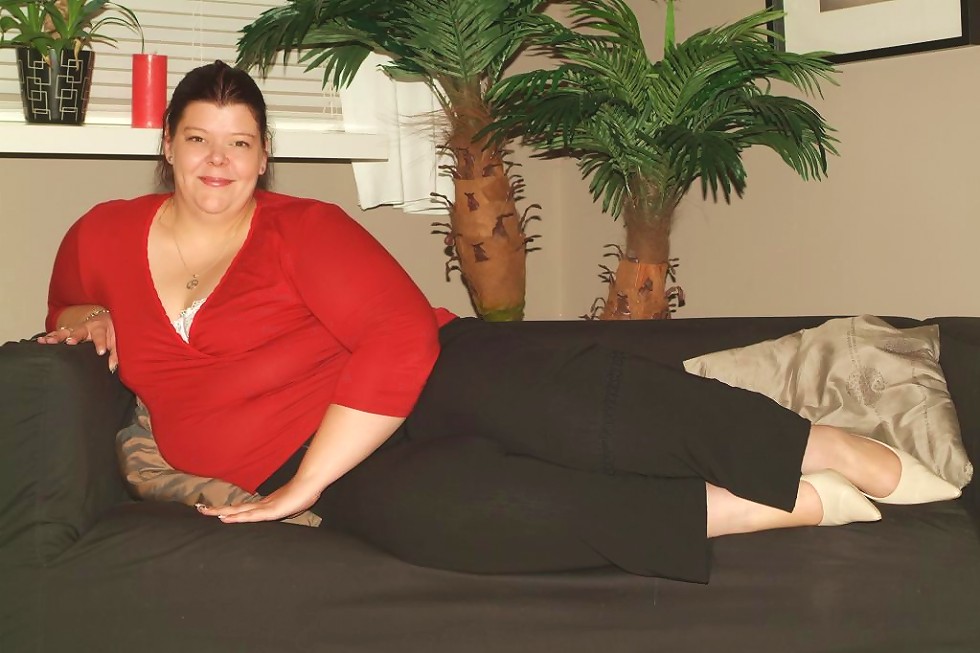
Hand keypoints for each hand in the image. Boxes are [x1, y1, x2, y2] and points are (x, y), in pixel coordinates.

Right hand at [37, 308, 117, 372]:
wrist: (104, 318)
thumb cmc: (112, 331)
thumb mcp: (117, 341)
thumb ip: (115, 354)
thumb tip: (112, 367)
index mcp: (101, 327)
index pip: (101, 336)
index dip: (101, 343)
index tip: (101, 352)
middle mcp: (87, 327)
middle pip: (80, 331)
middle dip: (75, 337)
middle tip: (70, 342)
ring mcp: (76, 328)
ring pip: (65, 332)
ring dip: (57, 337)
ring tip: (48, 341)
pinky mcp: (69, 331)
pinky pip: (58, 333)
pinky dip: (49, 337)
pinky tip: (41, 341)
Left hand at [197, 479, 320, 523]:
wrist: (311, 484)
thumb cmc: (304, 494)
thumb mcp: (290, 505)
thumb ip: (282, 509)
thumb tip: (278, 510)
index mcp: (264, 505)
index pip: (242, 509)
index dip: (228, 510)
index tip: (215, 511)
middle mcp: (261, 505)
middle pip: (235, 508)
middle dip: (218, 510)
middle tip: (201, 509)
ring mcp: (265, 507)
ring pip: (238, 511)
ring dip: (222, 512)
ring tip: (206, 512)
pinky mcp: (270, 511)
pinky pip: (250, 516)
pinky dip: (237, 517)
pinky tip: (226, 518)